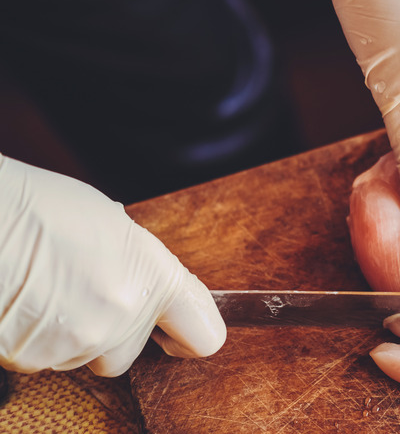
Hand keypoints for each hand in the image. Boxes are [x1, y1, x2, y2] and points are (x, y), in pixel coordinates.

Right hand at [0, 155, 225, 376]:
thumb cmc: (42, 207)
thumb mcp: (114, 225)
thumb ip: (140, 266)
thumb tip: (143, 283)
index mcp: (155, 279)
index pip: (205, 335)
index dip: (190, 334)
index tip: (176, 330)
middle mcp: (123, 317)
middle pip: (129, 353)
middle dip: (112, 332)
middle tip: (86, 292)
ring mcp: (78, 342)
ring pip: (84, 356)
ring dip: (72, 333)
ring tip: (49, 288)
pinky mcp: (33, 358)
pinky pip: (44, 358)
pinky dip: (38, 337)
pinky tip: (28, 300)